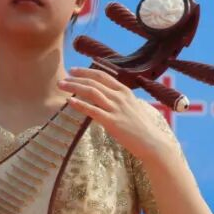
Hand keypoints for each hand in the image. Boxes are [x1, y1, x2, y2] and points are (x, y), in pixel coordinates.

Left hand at [58, 66, 173, 164]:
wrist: (152, 142)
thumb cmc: (142, 127)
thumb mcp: (132, 107)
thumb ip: (120, 100)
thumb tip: (106, 97)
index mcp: (125, 91)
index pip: (102, 76)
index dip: (86, 71)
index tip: (73, 71)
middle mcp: (120, 97)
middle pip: (94, 82)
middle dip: (76, 79)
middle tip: (62, 79)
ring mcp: (116, 109)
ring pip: (91, 92)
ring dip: (74, 87)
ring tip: (61, 86)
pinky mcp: (112, 122)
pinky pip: (92, 110)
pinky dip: (79, 104)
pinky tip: (69, 101)